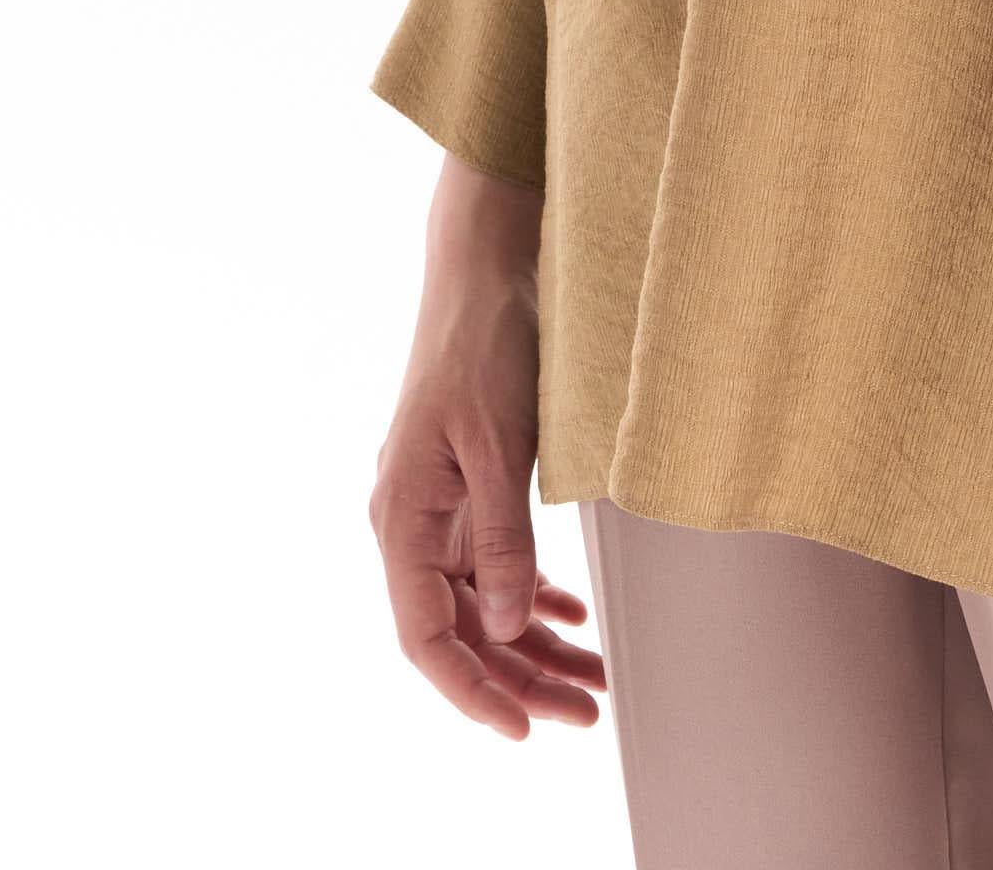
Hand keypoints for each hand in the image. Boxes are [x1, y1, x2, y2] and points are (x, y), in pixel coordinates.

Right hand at [369, 152, 606, 739]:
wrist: (486, 263)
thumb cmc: (484, 339)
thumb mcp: (500, 441)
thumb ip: (504, 536)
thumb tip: (514, 625)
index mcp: (402, 518)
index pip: (427, 637)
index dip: (472, 691)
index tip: (522, 730)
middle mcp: (412, 522)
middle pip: (461, 630)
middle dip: (520, 678)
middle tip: (585, 710)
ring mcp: (439, 505)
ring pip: (482, 602)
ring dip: (533, 643)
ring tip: (590, 677)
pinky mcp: (468, 484)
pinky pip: (494, 563)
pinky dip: (533, 595)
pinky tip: (569, 614)